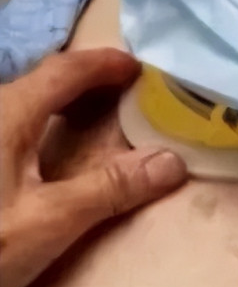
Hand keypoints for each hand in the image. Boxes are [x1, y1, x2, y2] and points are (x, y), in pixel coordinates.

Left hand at [0, 49, 187, 286]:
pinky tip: (41, 152)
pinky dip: (38, 122)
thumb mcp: (46, 223)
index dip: (105, 63)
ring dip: (60, 102)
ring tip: (89, 118)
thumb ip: (109, 189)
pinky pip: (7, 121)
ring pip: (21, 101)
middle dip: (85, 81)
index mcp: (8, 112)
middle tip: (122, 94)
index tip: (137, 67)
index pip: (66, 70)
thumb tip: (172, 162)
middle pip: (42, 80)